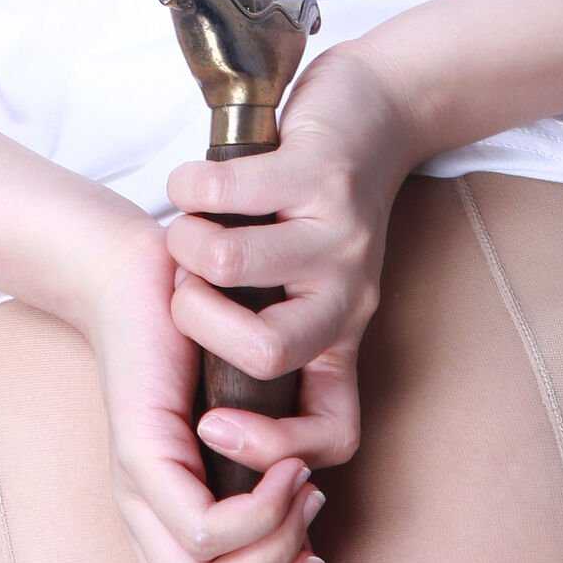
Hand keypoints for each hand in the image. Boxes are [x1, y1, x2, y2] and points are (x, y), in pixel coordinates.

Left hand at [71, 214, 326, 562]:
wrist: (147, 276)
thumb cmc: (204, 359)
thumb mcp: (251, 457)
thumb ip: (274, 521)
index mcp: (172, 549)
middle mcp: (147, 540)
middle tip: (318, 558)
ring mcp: (138, 502)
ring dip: (280, 555)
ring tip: (304, 492)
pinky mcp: (139, 460)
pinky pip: (208, 531)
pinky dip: (264, 509)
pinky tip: (287, 463)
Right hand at [163, 42, 417, 480]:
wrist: (377, 111)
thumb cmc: (321, 208)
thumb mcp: (315, 291)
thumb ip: (274, 339)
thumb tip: (204, 409)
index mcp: (342, 337)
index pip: (334, 433)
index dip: (272, 450)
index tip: (209, 426)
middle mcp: (348, 294)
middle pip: (269, 352)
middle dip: (197, 322)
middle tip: (185, 287)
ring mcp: (336, 232)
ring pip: (232, 266)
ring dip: (185, 243)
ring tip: (187, 227)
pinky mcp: (316, 169)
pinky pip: (225, 190)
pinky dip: (187, 186)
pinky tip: (189, 183)